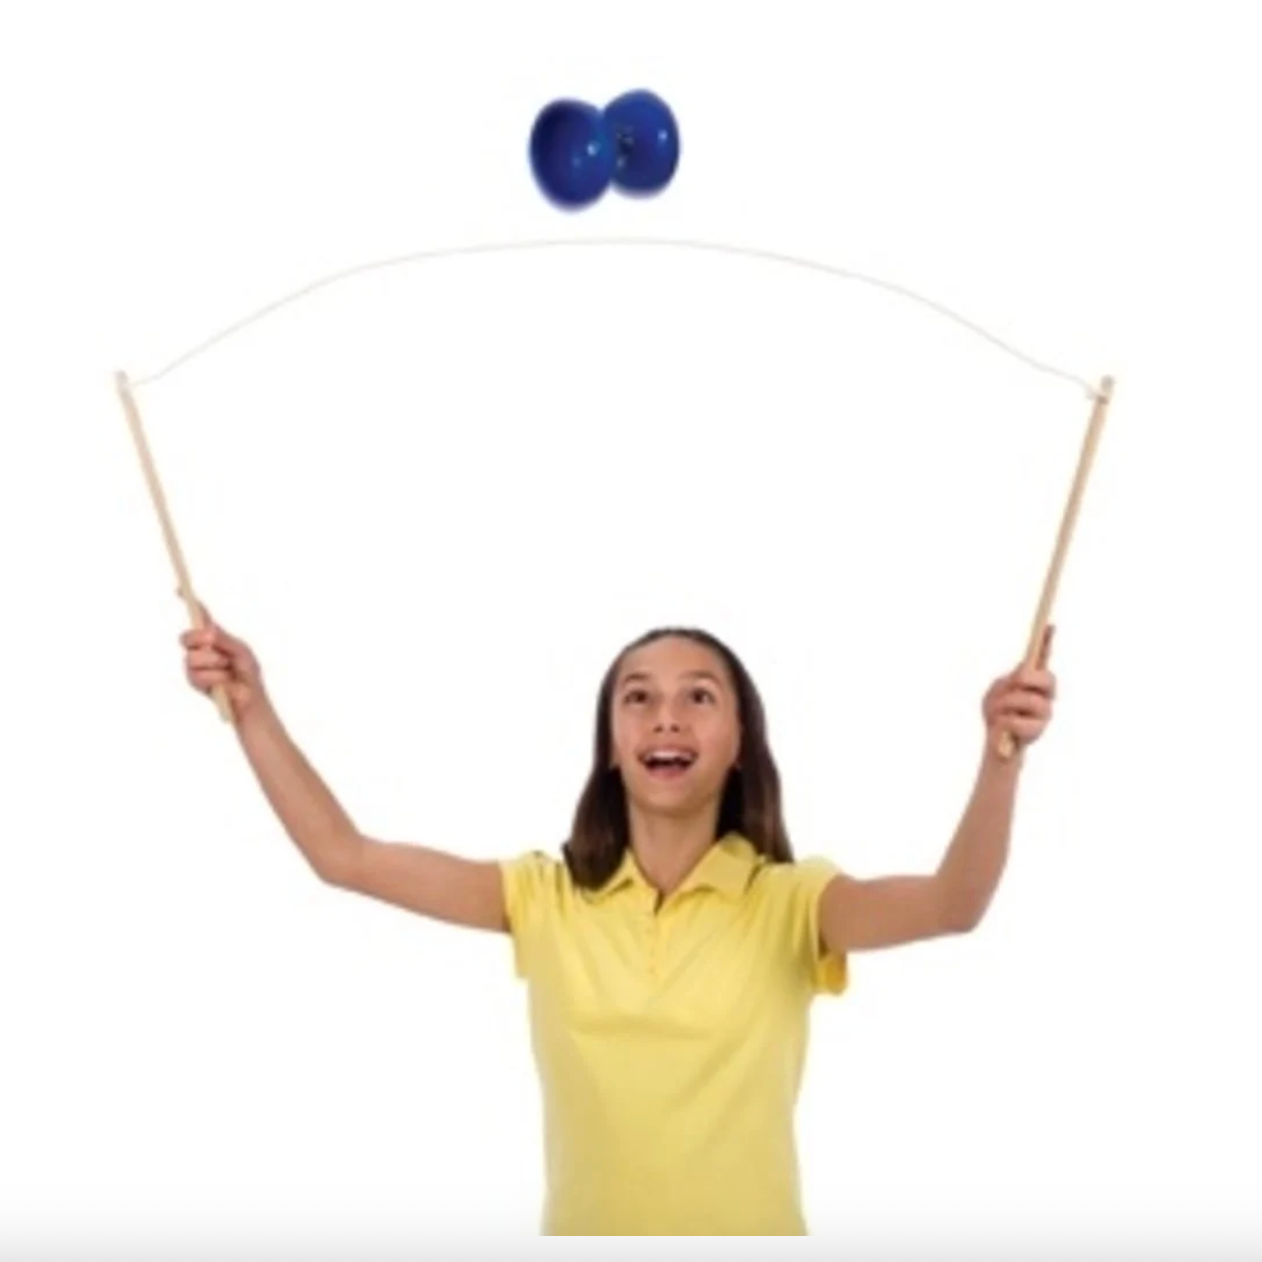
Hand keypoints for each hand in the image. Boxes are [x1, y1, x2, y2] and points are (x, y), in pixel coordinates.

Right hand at [179, 597, 266, 718]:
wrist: (250, 698)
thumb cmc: (247, 673)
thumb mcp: (240, 651)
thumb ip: (224, 639)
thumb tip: (208, 630)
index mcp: (215, 637)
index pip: (201, 618)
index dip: (190, 604)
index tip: (179, 591)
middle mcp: (201, 649)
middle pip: (186, 637)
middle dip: (197, 637)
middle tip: (211, 640)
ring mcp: (195, 666)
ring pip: (191, 658)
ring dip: (213, 662)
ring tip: (227, 668)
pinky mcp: (194, 682)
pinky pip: (197, 675)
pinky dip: (214, 677)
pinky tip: (224, 681)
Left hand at [982, 625, 1055, 755]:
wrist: (995, 744)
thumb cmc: (997, 715)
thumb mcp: (996, 692)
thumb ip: (1009, 681)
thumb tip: (1023, 672)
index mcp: (1033, 682)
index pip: (1043, 659)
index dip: (1048, 642)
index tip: (1050, 625)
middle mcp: (1045, 695)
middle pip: (1048, 678)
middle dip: (1029, 678)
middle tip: (1017, 681)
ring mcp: (1045, 712)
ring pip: (1028, 699)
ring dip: (1005, 705)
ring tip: (999, 714)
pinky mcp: (1039, 730)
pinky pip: (1016, 720)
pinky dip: (1003, 722)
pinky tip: (1004, 728)